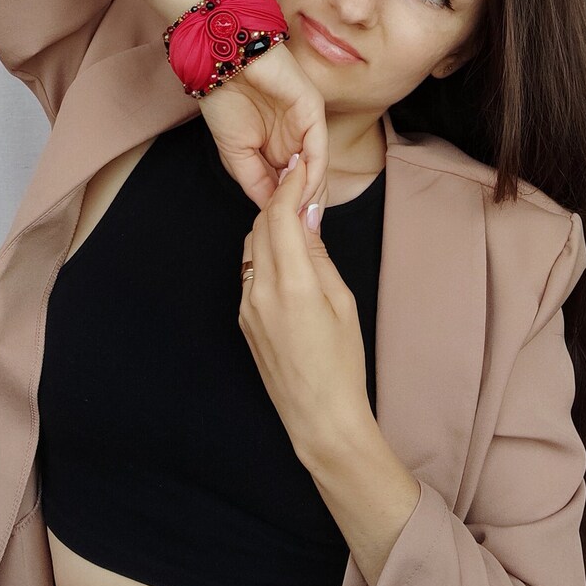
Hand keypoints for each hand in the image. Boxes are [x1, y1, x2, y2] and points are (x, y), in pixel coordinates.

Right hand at [198, 39, 329, 221]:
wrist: (220, 61)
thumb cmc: (224, 100)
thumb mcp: (236, 155)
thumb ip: (256, 182)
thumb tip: (271, 210)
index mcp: (279, 147)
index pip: (291, 187)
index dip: (289, 212)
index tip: (286, 239)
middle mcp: (297, 139)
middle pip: (310, 182)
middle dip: (304, 210)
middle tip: (300, 238)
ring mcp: (307, 125)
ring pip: (317, 169)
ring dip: (309, 197)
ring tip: (301, 221)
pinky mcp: (313, 111)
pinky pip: (318, 149)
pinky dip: (311, 174)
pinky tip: (302, 192)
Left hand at [238, 153, 370, 462]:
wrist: (319, 417)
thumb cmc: (342, 363)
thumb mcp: (341, 301)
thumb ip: (318, 255)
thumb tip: (307, 217)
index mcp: (292, 284)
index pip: (279, 216)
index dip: (289, 185)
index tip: (301, 168)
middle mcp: (260, 291)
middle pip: (260, 226)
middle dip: (279, 203)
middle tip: (303, 189)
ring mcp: (246, 306)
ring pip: (251, 248)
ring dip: (270, 228)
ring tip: (298, 221)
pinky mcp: (243, 320)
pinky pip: (250, 273)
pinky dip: (266, 255)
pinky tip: (288, 259)